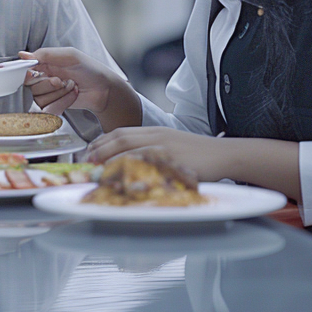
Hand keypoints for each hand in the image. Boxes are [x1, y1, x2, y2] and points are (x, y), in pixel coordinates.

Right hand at [20, 47, 122, 115]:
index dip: (29, 74)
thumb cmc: (89, 69)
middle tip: (61, 80)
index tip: (37, 74)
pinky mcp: (54, 107)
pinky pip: (49, 108)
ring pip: (39, 98)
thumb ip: (45, 54)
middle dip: (47, 84)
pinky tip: (72, 95)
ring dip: (58, 93)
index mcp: (44, 64)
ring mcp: (48, 94)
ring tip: (70, 87)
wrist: (104, 89)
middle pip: (30, 86)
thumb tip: (22, 55)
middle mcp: (44, 79)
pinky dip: (63, 102)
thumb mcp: (69, 55)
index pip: (25, 70)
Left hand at [85, 126, 228, 181]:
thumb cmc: (198, 153)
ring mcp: (164, 148)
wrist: (224, 154)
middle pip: (120, 139)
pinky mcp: (173, 161)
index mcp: (154, 131)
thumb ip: (150, 148)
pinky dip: (132, 172)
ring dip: (110, 162)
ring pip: (130, 151)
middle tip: (87, 163)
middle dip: (99, 150)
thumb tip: (127, 160)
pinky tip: (122, 180)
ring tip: (97, 173)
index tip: (89, 152)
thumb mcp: (170, 144)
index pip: (120, 132)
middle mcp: (156, 136)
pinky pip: (147, 166)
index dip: (101, 142)